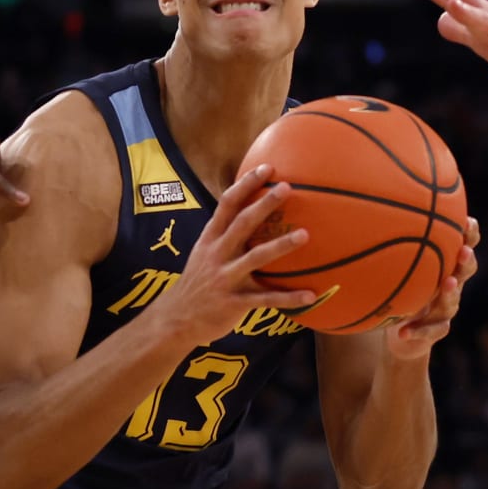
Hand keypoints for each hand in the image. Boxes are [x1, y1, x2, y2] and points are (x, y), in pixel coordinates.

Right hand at [152, 165, 316, 344]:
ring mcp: (225, 278)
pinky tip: (311, 294)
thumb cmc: (198, 283)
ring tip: (305, 235)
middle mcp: (217, 254)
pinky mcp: (234, 303)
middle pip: (242, 224)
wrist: (176, 320)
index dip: (246, 185)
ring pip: (255, 258)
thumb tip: (251, 214)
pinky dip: (289, 298)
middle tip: (287, 188)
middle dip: (264, 205)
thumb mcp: (204, 253)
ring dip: (281, 246)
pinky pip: (265, 299)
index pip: (227, 204)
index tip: (267, 168)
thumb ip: (224, 235)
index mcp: (210, 239)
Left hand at [386, 216, 478, 358]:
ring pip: (453, 301)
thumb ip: (390, 243)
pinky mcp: (435, 330)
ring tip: (447, 284)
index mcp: (444, 265)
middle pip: (466, 270)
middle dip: (466, 260)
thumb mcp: (396, 266)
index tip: (467, 222)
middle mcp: (450, 284)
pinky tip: (404, 331)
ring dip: (450, 293)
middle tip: (463, 251)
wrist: (400, 332)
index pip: (463, 246)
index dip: (469, 235)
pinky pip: (432, 331)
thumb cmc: (400, 288)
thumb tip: (366, 210)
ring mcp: (445, 309)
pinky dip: (418, 330)